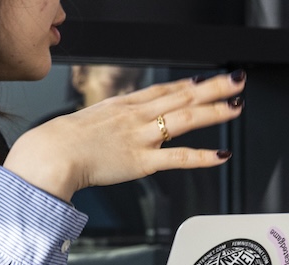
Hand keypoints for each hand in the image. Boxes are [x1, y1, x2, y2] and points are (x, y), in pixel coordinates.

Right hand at [4, 71, 245, 201]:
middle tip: (236, 80)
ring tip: (236, 106)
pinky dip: (202, 156)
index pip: (163, 90)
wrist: (52, 152)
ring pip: (185, 118)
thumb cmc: (62, 142)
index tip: (205, 79)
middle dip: (212, 87)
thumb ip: (106, 123)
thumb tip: (111, 128)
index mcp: (124, 106)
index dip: (187, 83)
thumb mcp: (88, 121)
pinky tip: (220, 155)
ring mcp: (141, 137)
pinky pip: (178, 158)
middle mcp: (136, 116)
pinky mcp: (141, 161)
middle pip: (181, 95)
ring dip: (214, 111)